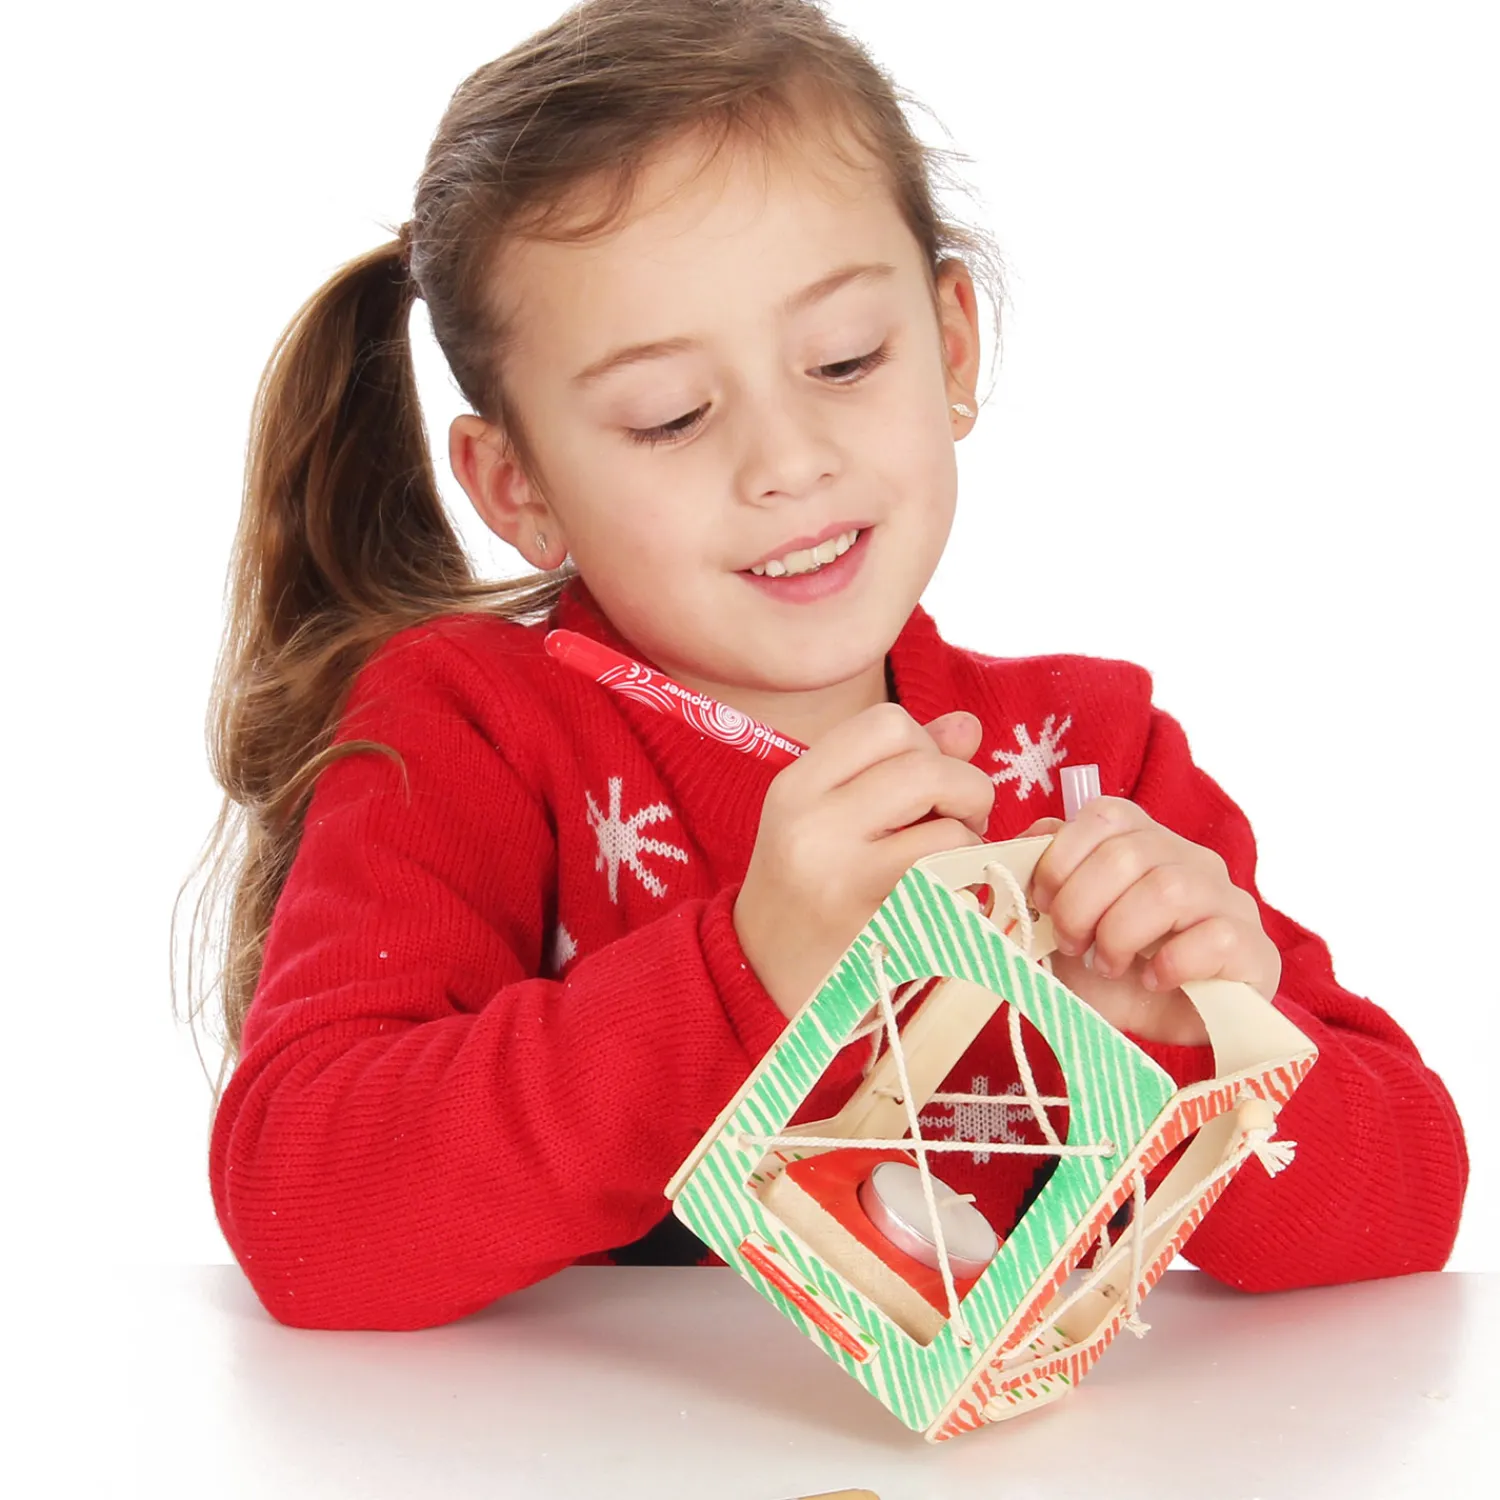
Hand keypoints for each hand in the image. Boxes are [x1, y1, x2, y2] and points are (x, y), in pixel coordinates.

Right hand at [734, 706, 996, 1017]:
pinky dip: (967, 892)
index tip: (924, 787)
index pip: (889, 723)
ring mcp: (841, 882)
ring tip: (947, 863)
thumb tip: (968, 725)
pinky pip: (953, 894)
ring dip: (969, 846)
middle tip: (957, 822)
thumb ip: (895, 765)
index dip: (926, 747)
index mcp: (797, 785)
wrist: (757, 974)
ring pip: (948, 833)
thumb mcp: (828, 813)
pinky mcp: (873, 933)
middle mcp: (812, 826)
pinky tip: (946, 900)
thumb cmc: (804, 884)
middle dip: (966, 790)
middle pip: (926, 770)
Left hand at [1018, 798, 1280, 1045]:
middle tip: (1074, 945)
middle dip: (1082, 906)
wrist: (1162, 1025)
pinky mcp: (1253, 946)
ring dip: (1121, 935)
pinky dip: (1170, 964)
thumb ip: (1044, 876)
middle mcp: (1190, 858)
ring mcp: (1226, 899)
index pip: (1104, 815)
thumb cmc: (1113, 967)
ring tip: (1110, 964)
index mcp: (1143, 840)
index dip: (1061, 860)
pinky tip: (1152, 980)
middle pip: (1127, 855)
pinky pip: (1214, 937)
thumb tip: (1022, 844)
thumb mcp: (1063, 922)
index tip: (1044, 905)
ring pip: (1168, 890)